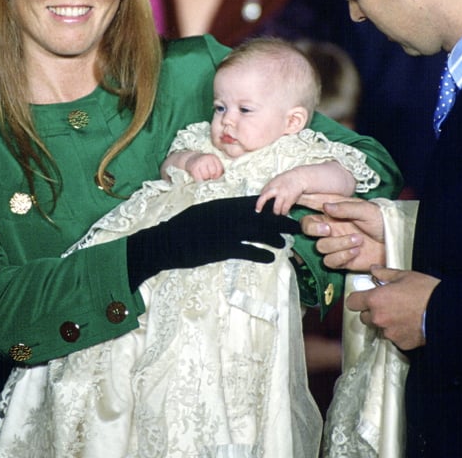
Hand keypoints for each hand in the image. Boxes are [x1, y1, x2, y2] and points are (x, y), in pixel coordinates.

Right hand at [125, 196, 292, 289]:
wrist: (166, 241)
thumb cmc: (182, 228)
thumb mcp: (203, 213)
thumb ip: (221, 212)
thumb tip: (235, 212)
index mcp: (224, 205)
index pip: (254, 203)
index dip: (271, 207)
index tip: (284, 209)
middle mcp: (229, 215)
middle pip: (262, 217)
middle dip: (280, 221)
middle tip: (295, 226)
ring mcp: (227, 231)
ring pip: (259, 232)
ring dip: (274, 238)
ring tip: (285, 243)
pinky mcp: (223, 247)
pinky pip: (248, 250)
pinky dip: (261, 254)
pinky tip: (271, 258)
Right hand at [187, 153, 223, 180]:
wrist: (190, 158)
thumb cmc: (203, 163)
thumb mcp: (212, 162)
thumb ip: (217, 168)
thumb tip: (220, 179)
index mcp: (213, 157)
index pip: (220, 169)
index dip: (218, 175)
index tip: (214, 176)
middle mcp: (207, 158)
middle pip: (213, 173)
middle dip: (211, 177)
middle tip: (207, 176)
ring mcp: (200, 162)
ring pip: (206, 176)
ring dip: (204, 178)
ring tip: (202, 175)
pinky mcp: (193, 168)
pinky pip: (198, 178)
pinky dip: (199, 180)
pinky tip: (198, 177)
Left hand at [256, 167, 306, 214]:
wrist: (300, 177)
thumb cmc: (288, 179)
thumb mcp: (277, 179)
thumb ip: (270, 186)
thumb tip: (263, 194)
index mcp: (271, 183)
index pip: (262, 192)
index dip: (260, 199)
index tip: (259, 204)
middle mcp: (276, 189)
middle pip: (263, 198)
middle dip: (259, 205)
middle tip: (258, 210)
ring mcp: (283, 194)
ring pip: (276, 208)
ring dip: (276, 212)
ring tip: (277, 212)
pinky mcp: (290, 199)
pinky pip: (284, 210)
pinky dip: (284, 212)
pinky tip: (285, 211)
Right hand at [300, 198, 385, 270]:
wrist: (393, 242)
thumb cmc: (382, 221)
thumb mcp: (366, 209)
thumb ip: (345, 208)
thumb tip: (326, 206)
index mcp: (334, 213)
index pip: (311, 212)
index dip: (308, 217)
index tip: (320, 220)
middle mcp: (331, 228)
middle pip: (308, 231)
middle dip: (315, 230)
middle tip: (329, 229)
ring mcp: (335, 244)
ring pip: (320, 247)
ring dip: (339, 244)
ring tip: (357, 240)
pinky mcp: (340, 259)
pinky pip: (330, 261)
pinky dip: (342, 256)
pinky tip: (356, 251)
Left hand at [346, 266, 438, 350]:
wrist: (447, 311)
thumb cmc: (426, 290)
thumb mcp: (405, 276)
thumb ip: (385, 273)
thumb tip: (373, 269)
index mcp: (375, 299)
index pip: (352, 302)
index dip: (357, 299)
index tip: (364, 297)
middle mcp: (378, 318)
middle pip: (364, 317)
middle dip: (372, 311)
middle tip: (388, 304)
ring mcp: (389, 333)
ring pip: (379, 328)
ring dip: (386, 322)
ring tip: (403, 314)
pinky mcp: (401, 344)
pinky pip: (394, 338)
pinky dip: (399, 332)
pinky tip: (411, 324)